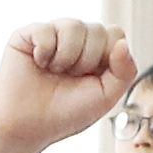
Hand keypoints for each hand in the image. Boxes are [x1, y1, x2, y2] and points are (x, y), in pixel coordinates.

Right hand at [0, 20, 137, 152]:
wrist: (29, 127)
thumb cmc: (66, 113)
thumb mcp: (106, 97)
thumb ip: (125, 72)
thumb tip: (122, 44)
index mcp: (96, 51)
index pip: (115, 34)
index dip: (107, 57)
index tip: (92, 78)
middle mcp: (75, 39)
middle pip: (97, 29)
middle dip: (87, 60)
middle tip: (70, 77)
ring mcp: (51, 34)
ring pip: (73, 25)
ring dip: (66, 56)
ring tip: (54, 71)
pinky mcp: (27, 35)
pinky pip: (45, 30)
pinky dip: (44, 52)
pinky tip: (38, 64)